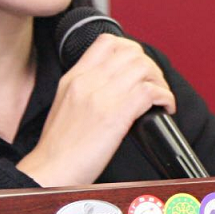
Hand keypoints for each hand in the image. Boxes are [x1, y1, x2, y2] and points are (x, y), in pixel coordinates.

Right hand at [16, 34, 175, 186]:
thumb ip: (85, 90)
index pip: (106, 42)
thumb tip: (112, 88)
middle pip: (130, 52)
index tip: (138, 66)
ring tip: (160, 97)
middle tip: (153, 84)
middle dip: (150, 66)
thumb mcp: (64, 105)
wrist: (49, 170)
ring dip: (160, 81)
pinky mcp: (116, 115)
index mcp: (74, 77)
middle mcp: (88, 81)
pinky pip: (151, 91)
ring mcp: (101, 96)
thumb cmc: (57, 147)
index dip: (130, 49)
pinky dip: (165, 97)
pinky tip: (164, 108)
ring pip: (144, 67)